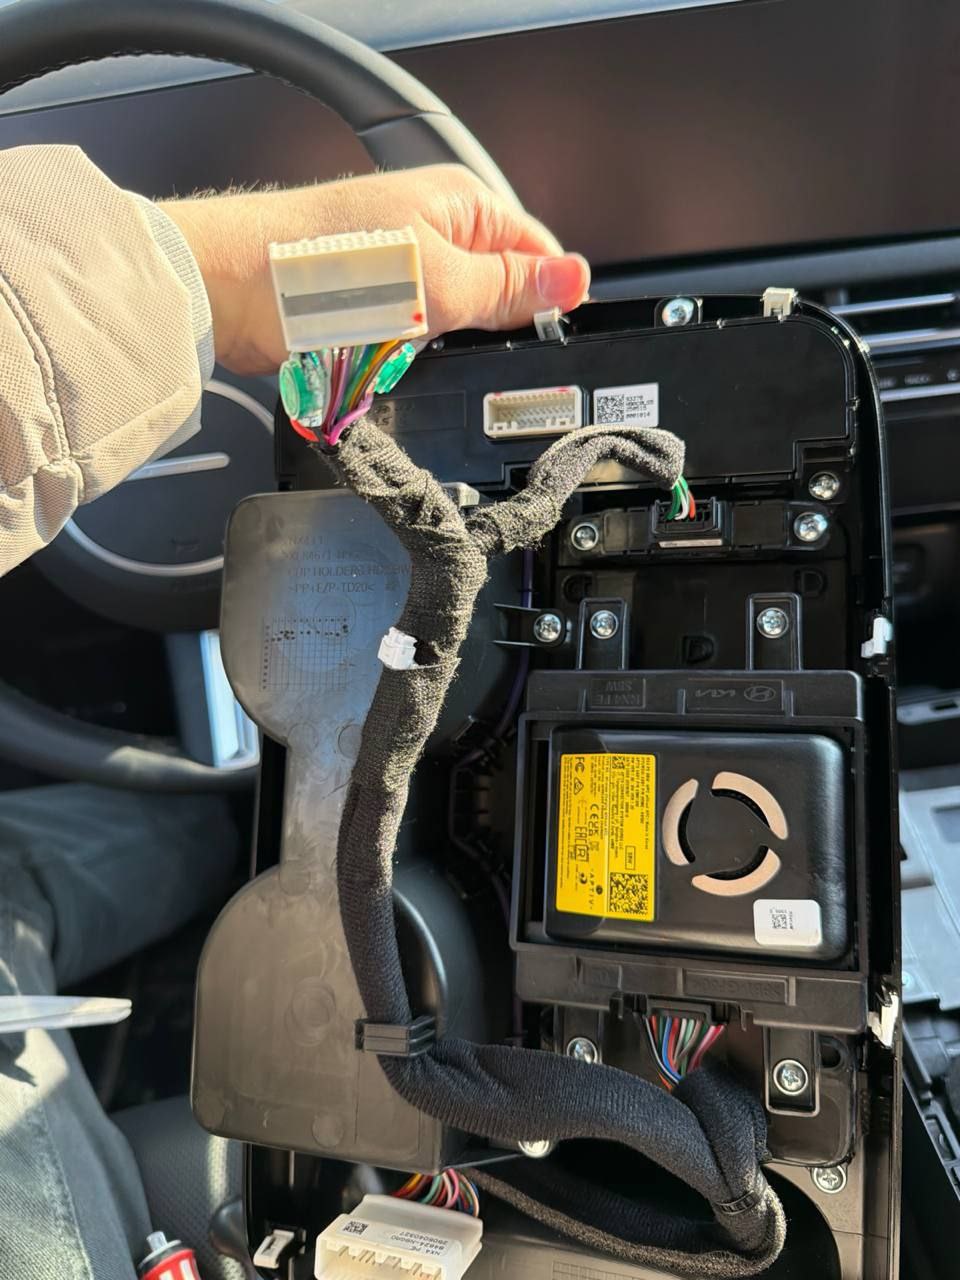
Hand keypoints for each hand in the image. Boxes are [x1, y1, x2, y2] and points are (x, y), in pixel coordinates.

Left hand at [160, 165, 589, 376]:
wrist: (228, 289)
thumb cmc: (322, 271)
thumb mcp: (440, 286)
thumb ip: (509, 287)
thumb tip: (575, 278)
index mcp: (461, 202)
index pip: (536, 250)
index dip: (545, 298)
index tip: (541, 341)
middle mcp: (429, 224)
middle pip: (492, 289)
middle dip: (483, 330)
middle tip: (456, 351)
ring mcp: (395, 262)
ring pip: (446, 320)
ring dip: (433, 348)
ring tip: (402, 352)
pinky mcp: (362, 297)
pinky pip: (403, 335)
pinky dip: (397, 354)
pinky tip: (380, 360)